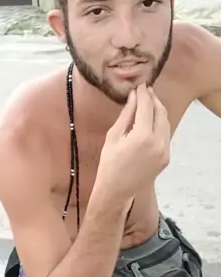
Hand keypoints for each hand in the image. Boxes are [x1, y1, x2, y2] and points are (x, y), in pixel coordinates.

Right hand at [97, 84, 170, 201]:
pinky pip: (165, 135)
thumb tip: (134, 96)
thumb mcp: (114, 136)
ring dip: (158, 111)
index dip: (143, 94)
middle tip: (145, 91)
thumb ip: (126, 114)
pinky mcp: (166, 158)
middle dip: (153, 100)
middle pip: (160, 112)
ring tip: (148, 103)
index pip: (147, 107)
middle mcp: (158, 143)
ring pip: (166, 122)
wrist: (116, 190)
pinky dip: (159, 124)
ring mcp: (164, 151)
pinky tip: (150, 121)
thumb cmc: (109, 164)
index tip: (140, 86)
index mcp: (142, 136)